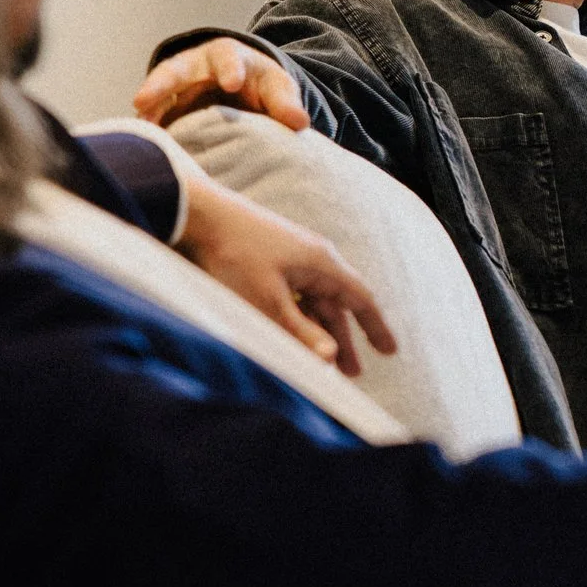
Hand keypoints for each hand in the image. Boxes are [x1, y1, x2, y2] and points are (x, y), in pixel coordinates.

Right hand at [134, 38, 309, 132]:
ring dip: (147, 109)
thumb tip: (300, 123)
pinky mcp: (169, 108)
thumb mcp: (277, 87)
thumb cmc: (261, 84)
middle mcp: (196, 67)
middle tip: (144, 100)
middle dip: (161, 84)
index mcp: (228, 57)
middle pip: (176, 70)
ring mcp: (178, 88)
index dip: (229, 69)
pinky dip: (149, 128)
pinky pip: (155, 116)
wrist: (244, 88)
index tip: (231, 83)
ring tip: (139, 126)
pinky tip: (143, 146)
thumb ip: (286, 103)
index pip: (228, 58)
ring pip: (158, 93)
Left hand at [178, 175, 396, 375]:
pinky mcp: (268, 258)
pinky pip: (293, 293)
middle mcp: (313, 257)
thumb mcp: (267, 302)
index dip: (376, 327)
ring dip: (318, 331)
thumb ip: (299, 332)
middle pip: (336, 304)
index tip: (389, 351)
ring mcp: (290, 256)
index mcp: (322, 263)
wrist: (197, 213)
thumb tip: (330, 358)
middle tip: (352, 373)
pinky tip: (290, 333)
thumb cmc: (232, 256)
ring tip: (320, 361)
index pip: (361, 299)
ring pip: (312, 300)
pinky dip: (297, 317)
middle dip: (344, 339)